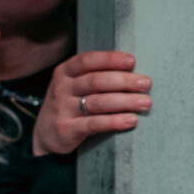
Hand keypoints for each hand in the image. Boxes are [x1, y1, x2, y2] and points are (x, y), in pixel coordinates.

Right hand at [32, 50, 150, 156]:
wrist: (46, 134)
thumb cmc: (70, 103)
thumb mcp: (75, 84)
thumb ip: (96, 75)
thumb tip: (135, 70)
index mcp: (65, 71)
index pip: (88, 60)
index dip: (110, 59)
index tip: (132, 61)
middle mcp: (62, 88)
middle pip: (96, 81)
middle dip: (124, 81)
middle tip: (147, 84)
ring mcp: (62, 109)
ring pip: (98, 102)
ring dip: (125, 101)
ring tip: (145, 102)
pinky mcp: (66, 129)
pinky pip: (94, 124)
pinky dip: (115, 121)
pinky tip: (132, 120)